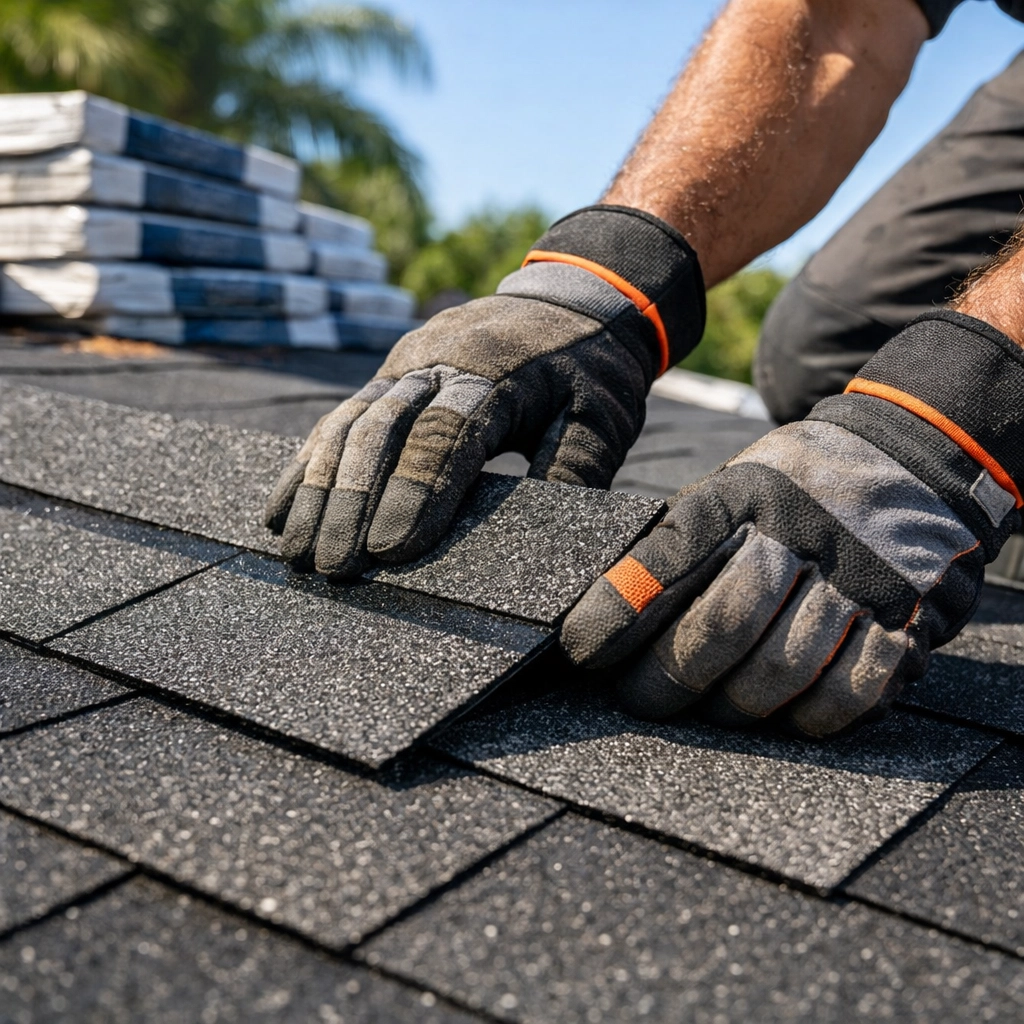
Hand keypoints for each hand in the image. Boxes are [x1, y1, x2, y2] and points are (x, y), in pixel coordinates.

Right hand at [265, 205, 703, 577]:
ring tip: (297, 550)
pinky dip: (309, 463)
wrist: (574, 297)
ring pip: (350, 421)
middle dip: (354, 500)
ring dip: (320, 487)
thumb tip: (538, 539)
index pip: (448, 433)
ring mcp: (406, 363)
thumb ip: (574, 469)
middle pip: (384, 428)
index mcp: (498, 371)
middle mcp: (439, 360)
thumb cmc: (592, 368)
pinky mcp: (389, 373)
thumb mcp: (604, 416)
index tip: (391, 550)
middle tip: (335, 566)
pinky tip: (282, 508)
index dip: (417, 491)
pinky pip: (339, 417)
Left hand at [561, 311, 1023, 737]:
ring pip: (780, 668)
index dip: (616, 613)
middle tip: (639, 700)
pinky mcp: (907, 614)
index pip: (666, 558)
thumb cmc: (791, 490)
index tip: (579, 652)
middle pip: (722, 626)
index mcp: (744, 492)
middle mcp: (801, 529)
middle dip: (667, 678)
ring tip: (707, 711)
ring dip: (732, 707)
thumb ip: (682, 540)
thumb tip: (604, 611)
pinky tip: (783, 718)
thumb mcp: (734, 485)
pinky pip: (850, 690)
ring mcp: (860, 574)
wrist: (909, 456)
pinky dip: (808, 718)